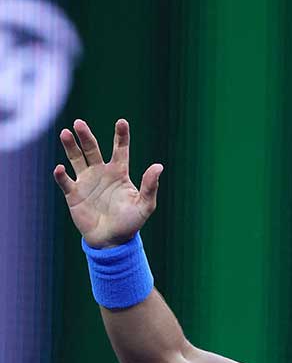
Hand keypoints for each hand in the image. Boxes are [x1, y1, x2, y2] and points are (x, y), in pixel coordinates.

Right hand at [54, 119, 163, 248]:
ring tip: (66, 133)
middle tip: (79, 123)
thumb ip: (150, 186)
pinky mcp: (73, 194)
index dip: (121, 136)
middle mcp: (101, 173)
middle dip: (86, 136)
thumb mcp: (145, 205)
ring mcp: (86, 182)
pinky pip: (65, 181)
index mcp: (119, 173)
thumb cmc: (131, 222)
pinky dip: (61, 175)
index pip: (120, 150)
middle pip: (92, 149)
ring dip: (70, 147)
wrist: (112, 241)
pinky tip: (60, 169)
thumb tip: (159, 166)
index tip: (122, 122)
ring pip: (76, 159)